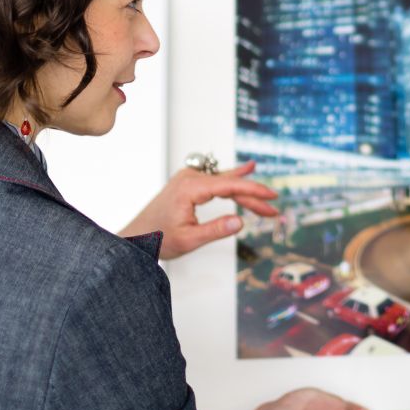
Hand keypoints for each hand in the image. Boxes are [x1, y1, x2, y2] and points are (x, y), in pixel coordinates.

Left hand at [120, 161, 279, 259]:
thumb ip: (216, 230)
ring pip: (224, 183)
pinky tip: (246, 169)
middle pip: (229, 184)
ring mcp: (188, 179)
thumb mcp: (189, 240)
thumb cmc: (157, 238)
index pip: (229, 185)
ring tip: (266, 200)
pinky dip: (232, 182)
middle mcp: (190, 178)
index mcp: (190, 188)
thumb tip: (241, 221)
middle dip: (253, 197)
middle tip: (273, 211)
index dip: (253, 190)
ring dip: (244, 193)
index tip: (272, 196)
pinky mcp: (188, 184)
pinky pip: (215, 181)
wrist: (136, 237)